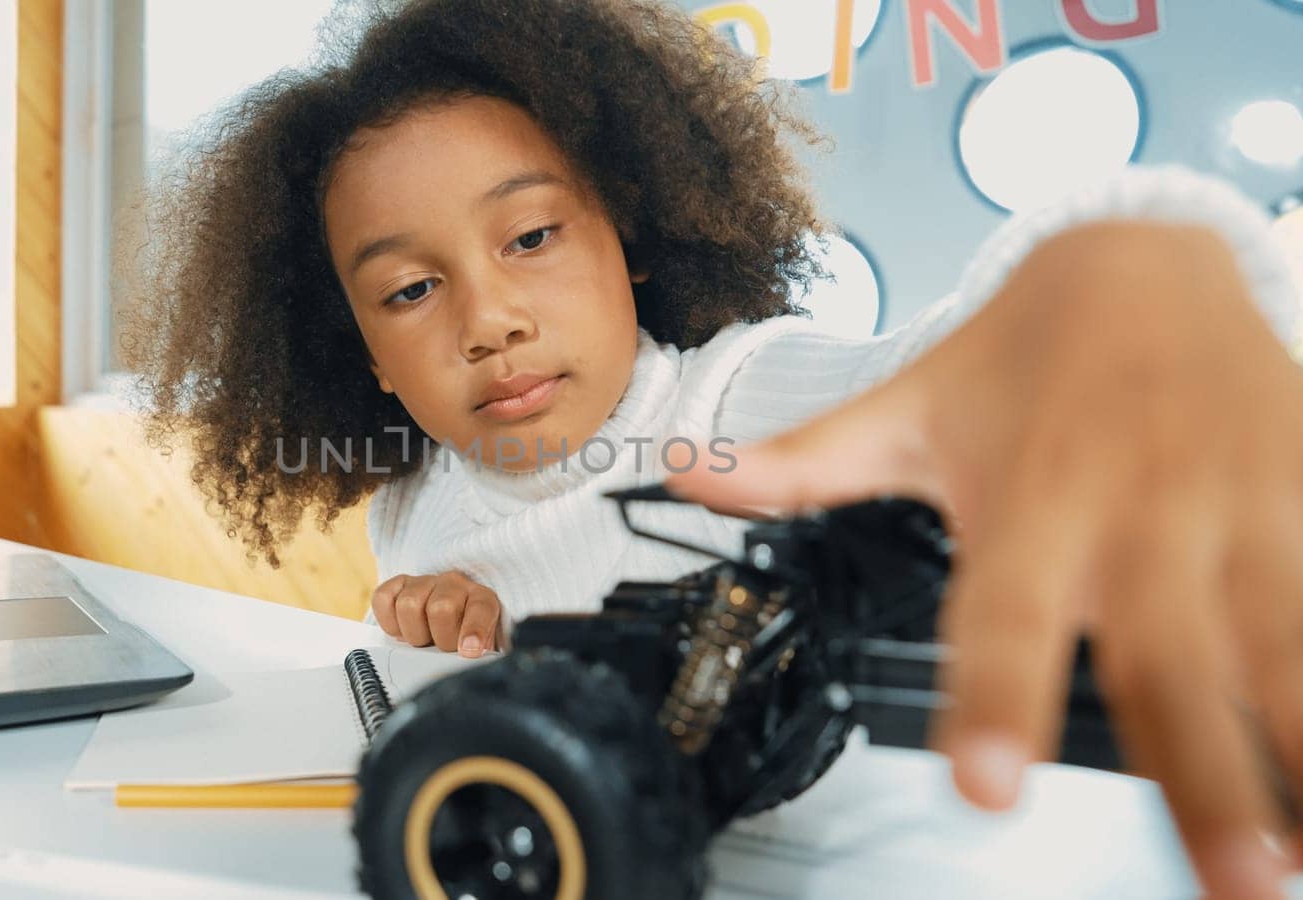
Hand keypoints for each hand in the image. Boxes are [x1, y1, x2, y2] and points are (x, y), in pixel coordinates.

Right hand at [371, 570, 500, 657]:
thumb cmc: (462, 639)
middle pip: (441, 608)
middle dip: (439, 638)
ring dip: (413, 632)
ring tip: (421, 639)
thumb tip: (462, 661)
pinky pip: (383, 597)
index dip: (474, 630)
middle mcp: (454, 584)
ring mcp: (425, 582)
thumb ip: (474, 656)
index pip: (480, 609)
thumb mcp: (477, 649)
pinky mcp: (399, 584)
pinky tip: (401, 628)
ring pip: (409, 604)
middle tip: (440, 647)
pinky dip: (388, 620)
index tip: (468, 651)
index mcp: (481, 599)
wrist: (446, 623)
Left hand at [669, 222, 1302, 896]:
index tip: (987, 785)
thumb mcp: (905, 406)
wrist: (1145, 254)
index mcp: (1027, 499)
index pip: (1000, 613)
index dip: (993, 696)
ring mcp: (1236, 506)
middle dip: (1200, 773)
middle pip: (1161, 657)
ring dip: (1298, 741)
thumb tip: (680, 470)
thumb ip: (802, 460)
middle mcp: (1134, 511)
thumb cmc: (1017, 356)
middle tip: (1228, 878)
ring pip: (1275, 638)